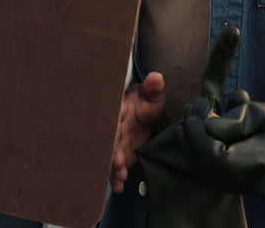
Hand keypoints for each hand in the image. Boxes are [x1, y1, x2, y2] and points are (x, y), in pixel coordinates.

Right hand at [109, 71, 164, 194]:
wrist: (140, 106)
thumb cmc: (144, 100)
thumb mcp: (150, 94)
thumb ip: (153, 88)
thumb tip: (157, 77)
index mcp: (117, 113)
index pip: (112, 126)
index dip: (113, 139)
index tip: (118, 153)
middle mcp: (112, 130)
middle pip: (108, 145)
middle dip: (112, 158)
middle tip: (119, 168)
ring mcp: (115, 143)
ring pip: (109, 157)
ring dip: (113, 170)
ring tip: (119, 181)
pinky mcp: (119, 154)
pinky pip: (114, 166)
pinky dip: (115, 177)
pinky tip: (118, 188)